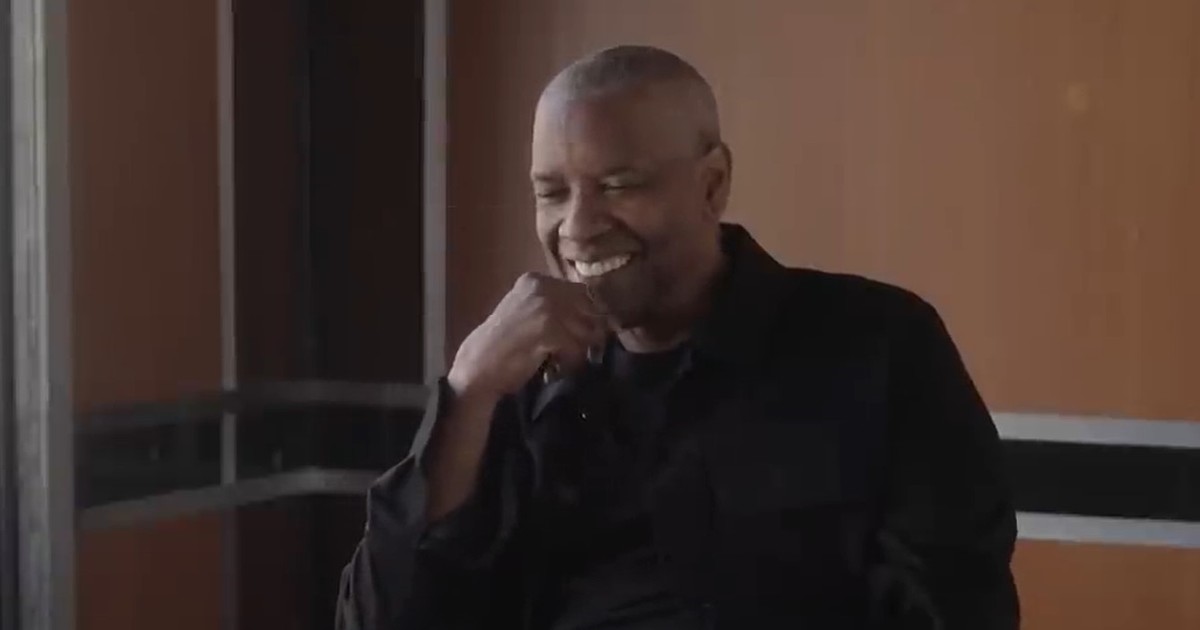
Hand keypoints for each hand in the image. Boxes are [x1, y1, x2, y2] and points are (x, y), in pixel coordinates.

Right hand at [447, 272, 605, 400]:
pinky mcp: (549, 329)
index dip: (585, 313)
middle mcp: (542, 287)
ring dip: (581, 348)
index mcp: (535, 280)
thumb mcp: (525, 311)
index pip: (581, 291)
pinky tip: (561, 367)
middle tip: (579, 348)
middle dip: (587, 330)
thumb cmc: (502, 344)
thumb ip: (553, 305)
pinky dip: (573, 361)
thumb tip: (592, 314)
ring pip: (586, 328)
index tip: (580, 332)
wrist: (478, 366)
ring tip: (566, 359)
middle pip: (587, 308)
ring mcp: (545, 307)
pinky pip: (577, 347)